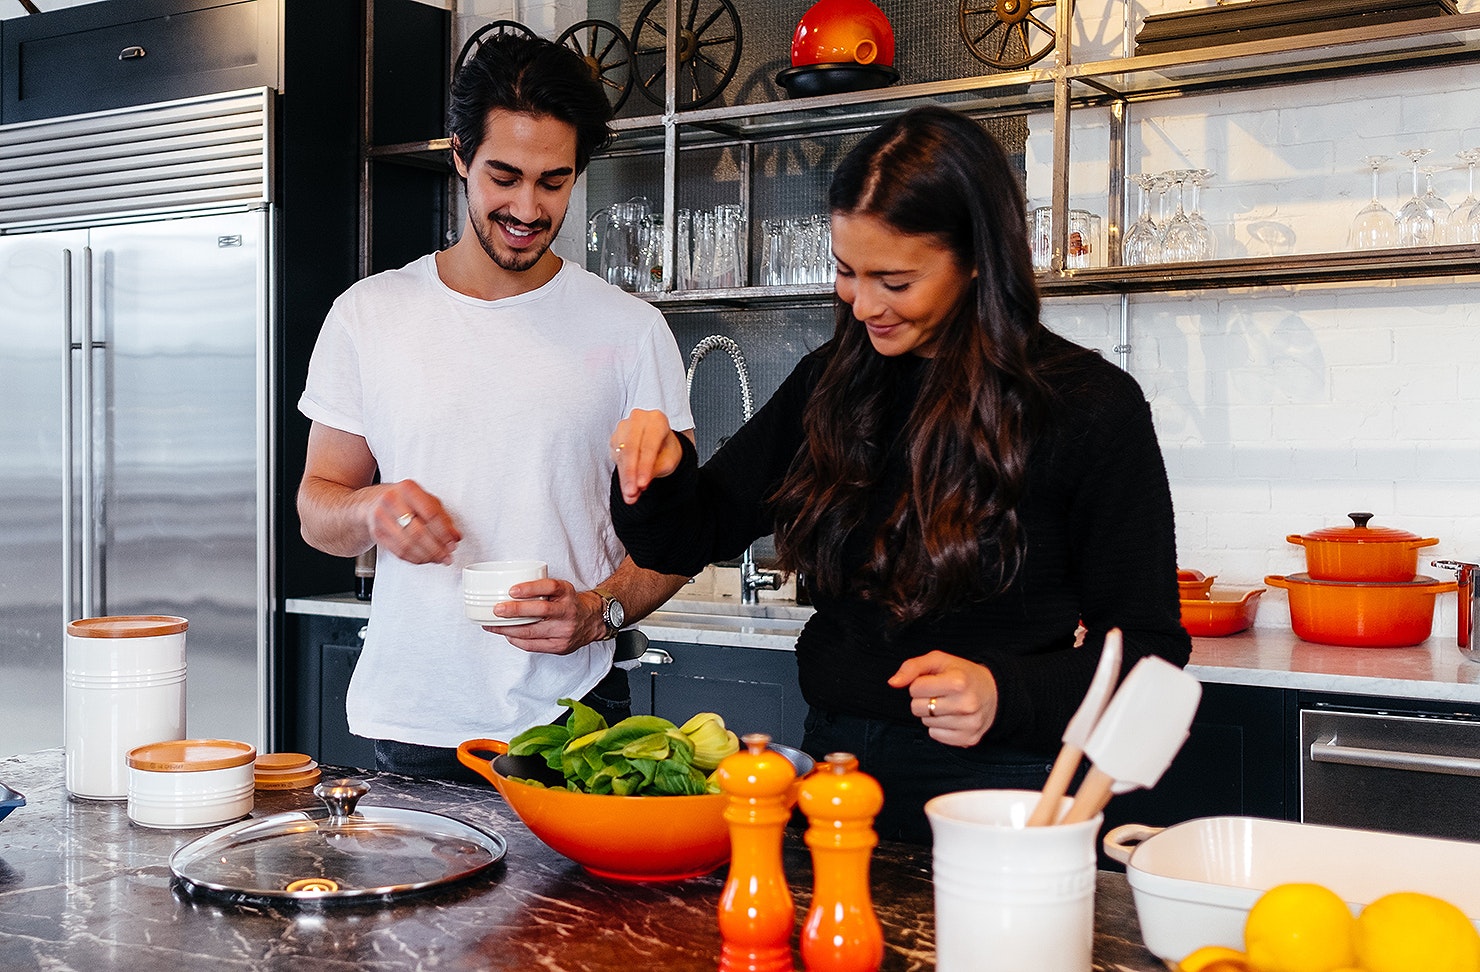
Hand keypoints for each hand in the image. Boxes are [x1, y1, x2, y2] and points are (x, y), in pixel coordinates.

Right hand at [369, 480, 460, 565]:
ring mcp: (381, 518)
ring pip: (408, 545)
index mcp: (408, 489)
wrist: (373, 502)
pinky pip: (398, 552)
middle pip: (418, 532)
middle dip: (436, 548)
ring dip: (426, 556)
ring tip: (438, 559)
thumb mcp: (425, 500)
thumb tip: (454, 536)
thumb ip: (443, 517)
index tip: (452, 543)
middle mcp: (392, 501)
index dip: (444, 532)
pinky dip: (414, 558)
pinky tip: (424, 558)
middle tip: (447, 555)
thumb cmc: (403, 499)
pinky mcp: (377, 533)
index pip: (431, 514)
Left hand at [490, 579, 604, 655]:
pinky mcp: (559, 646)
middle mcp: (567, 611)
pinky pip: (533, 645)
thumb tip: (507, 591)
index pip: (550, 587)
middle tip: (497, 609)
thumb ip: (541, 589)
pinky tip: (507, 634)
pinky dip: (516, 640)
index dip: (530, 588)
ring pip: (532, 632)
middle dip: (515, 611)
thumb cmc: (569, 603)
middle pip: (540, 610)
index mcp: (567, 593)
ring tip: (492, 624)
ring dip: (508, 629)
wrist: (592, 621)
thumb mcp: (561, 589)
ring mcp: (564, 631)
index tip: (512, 590)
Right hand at [612, 409, 684, 504]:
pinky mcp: (615, 438)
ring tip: (630, 495)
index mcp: (657, 420)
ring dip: (625, 477)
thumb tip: (638, 486)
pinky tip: (627, 488)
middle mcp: (638, 419)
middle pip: (630, 448)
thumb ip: (654, 470)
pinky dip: (622, 475)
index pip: (648, 444)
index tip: (643, 485)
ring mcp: (624, 427)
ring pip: (621, 455)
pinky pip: (616, 458)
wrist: (659, 446)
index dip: (644, 466)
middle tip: (632, 493)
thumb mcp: (668, 461)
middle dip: (631, 473)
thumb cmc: (666, 450)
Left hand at [887, 650, 999, 747]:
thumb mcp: (939, 660)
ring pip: (926, 723)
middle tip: (940, 694)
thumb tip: (893, 683)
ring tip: (948, 704)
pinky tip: (952, 717)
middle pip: (917, 708)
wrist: (994, 692)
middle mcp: (966, 704)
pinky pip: (935, 736)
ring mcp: (969, 723)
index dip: (919, 684)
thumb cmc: (962, 674)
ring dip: (931, 714)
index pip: (914, 688)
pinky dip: (939, 727)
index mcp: (958, 682)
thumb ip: (912, 667)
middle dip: (923, 699)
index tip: (933, 682)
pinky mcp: (969, 738)